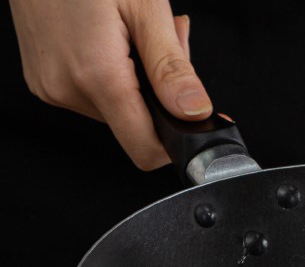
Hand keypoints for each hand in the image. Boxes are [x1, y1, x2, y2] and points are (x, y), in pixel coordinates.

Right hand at [9, 0, 211, 169]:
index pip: (146, 150)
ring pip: (117, 111)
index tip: (194, 124)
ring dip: (139, 83)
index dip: (177, 143)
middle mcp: (68, 89)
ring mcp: (52, 87)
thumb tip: (195, 112)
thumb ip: (172, 68)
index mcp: (96, 76)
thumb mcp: (144, 8)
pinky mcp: (45, 80)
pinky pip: (94, 95)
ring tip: (135, 34)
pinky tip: (113, 41)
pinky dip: (114, 76)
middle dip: (161, 97)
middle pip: (136, 126)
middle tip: (166, 45)